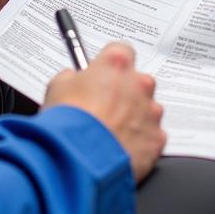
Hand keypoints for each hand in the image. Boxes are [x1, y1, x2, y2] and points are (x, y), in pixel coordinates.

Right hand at [43, 42, 164, 182]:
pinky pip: (151, 137)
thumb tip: (75, 80)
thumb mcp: (57, 87)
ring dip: (133, 118)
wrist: (78, 162)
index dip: (110, 66)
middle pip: (137, 81)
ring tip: (110, 134)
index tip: (103, 75)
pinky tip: (119, 149)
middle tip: (104, 108)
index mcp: (116, 64)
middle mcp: (139, 84)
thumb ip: (73, 77)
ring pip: (147, 110)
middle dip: (124, 93)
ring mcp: (151, 113)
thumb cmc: (68, 123)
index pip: (121, 51)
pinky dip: (139, 142)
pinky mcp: (157, 140)